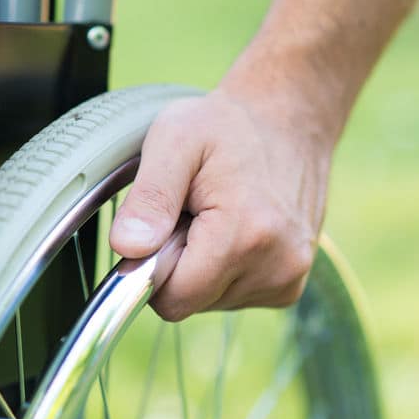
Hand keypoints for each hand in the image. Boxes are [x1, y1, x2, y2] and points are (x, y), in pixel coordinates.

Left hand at [109, 87, 335, 320]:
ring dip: (202, 265)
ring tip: (218, 214)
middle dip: (179, 263)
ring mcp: (288, 278)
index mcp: (244, 235)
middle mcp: (276, 266)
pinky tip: (238, 227)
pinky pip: (235, 296)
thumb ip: (149, 198)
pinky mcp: (291, 283)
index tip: (167, 222)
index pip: (172, 299)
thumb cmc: (227, 125)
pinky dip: (226, 269)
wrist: (288, 116)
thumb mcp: (174, 141)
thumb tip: (127, 249)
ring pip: (211, 300)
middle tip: (194, 211)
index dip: (154, 265)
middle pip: (191, 302)